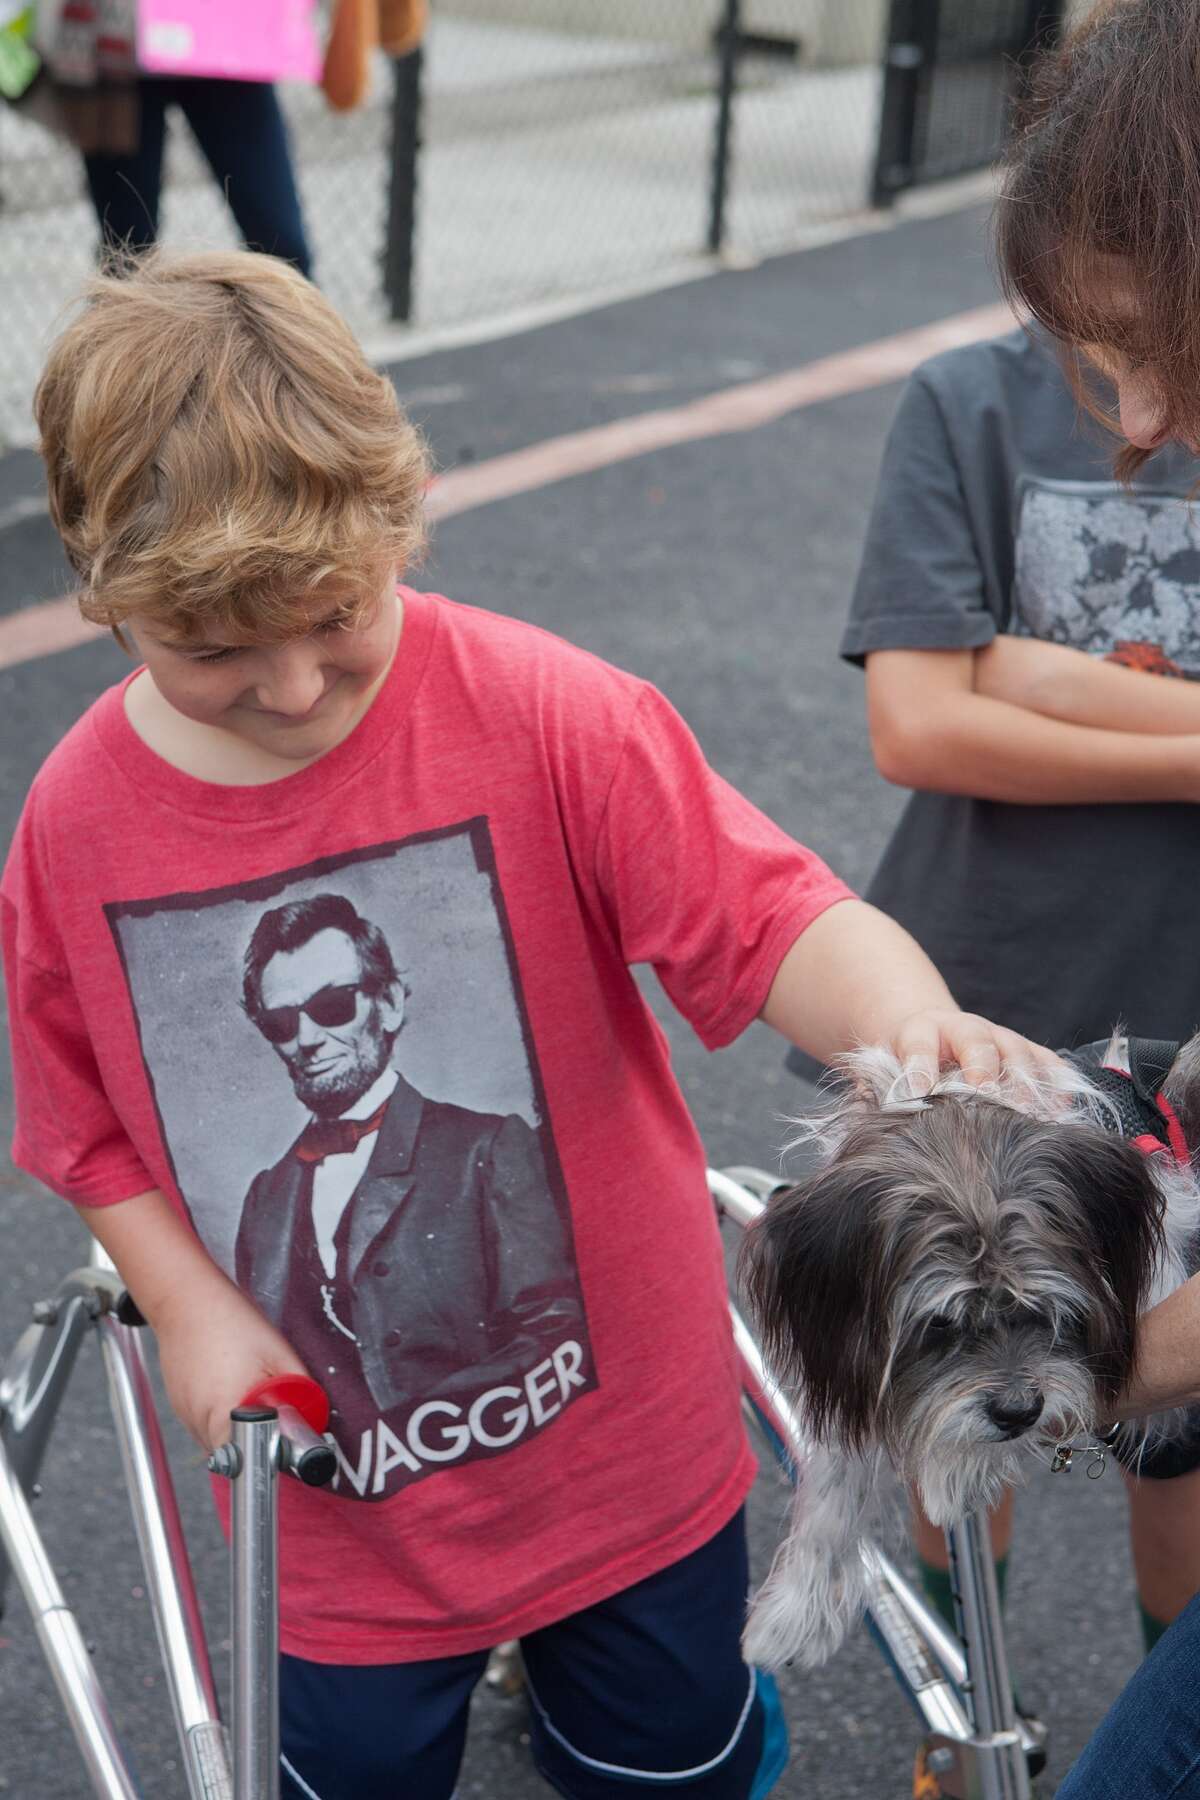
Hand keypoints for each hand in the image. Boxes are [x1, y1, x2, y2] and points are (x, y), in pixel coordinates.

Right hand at [153, 1279, 310, 1453]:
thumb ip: (300, 1388)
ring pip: (217, 1441)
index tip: (280, 1441)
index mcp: (227, 1413)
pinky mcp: (177, 1406)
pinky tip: (225, 1385)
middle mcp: (200, 1422)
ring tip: (243, 1391)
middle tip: (268, 1411)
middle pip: (234, 1453)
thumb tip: (317, 1415)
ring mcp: (185, 1415)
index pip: (248, 1460)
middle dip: (255, 1439)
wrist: (186, 1299)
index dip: (269, 1454)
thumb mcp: (279, 1352)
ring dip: (235, 1427)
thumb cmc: (231, 1322)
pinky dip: (218, 1414)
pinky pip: (203, 1424)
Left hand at [882, 1009, 1061, 1096]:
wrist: (934, 1035)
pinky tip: (1058, 1111)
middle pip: (978, 1043)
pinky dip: (1057, 1084)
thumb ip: (882, 1093)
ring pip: (1018, 1051)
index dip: (919, 1067)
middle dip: (982, 1071)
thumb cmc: (908, 1065)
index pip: (918, 1045)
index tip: (917, 1092)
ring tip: (1026, 1113)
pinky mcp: (1028, 1051)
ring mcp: (1000, 1037)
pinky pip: (1049, 1063)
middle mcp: (964, 1028)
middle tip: (986, 1098)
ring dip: (1024, 1082)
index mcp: (921, 1031)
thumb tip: (882, 1127)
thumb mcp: (886, 1071)